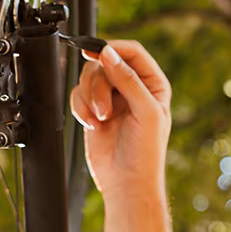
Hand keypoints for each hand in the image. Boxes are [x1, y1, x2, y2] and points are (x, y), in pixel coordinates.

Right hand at [69, 40, 171, 198]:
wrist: (126, 183)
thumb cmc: (145, 153)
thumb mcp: (145, 112)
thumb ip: (128, 79)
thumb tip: (108, 53)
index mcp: (153, 84)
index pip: (132, 52)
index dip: (113, 48)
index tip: (96, 52)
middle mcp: (132, 87)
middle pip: (105, 62)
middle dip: (99, 85)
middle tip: (104, 110)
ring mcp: (111, 98)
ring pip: (88, 76)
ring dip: (90, 98)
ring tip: (100, 120)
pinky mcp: (93, 110)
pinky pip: (78, 94)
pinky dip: (81, 109)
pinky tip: (92, 125)